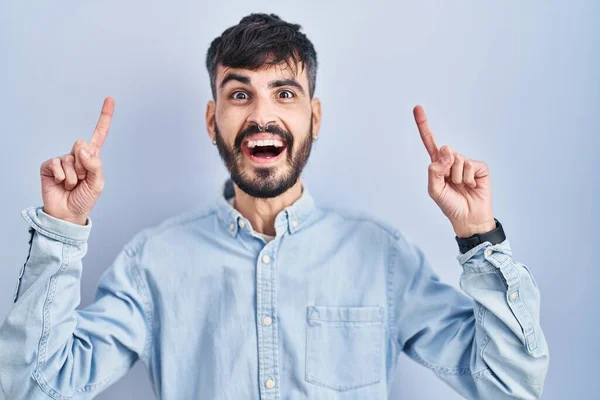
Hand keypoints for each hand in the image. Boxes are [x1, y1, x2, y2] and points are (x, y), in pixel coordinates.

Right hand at [39, 97, 114, 225]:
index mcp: (92, 158)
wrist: (68, 214)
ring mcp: (63, 160)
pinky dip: (63, 177)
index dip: (104, 117)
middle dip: (84, 166)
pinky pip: (57, 164)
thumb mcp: (97, 183)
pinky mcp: (49, 166)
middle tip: (82, 180)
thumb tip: (82, 146)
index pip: (99, 135)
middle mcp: (77, 155)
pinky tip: (62, 184)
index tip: (110, 99)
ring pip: (71, 159)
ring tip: (72, 185)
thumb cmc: (84, 199)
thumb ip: (94, 164)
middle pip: (82, 146)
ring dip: (74, 176)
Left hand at [413, 105, 494, 237]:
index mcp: (438, 164)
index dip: (424, 125)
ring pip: (457, 161)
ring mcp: (466, 163)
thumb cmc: (450, 204)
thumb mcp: (434, 190)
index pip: (429, 142)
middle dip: (446, 168)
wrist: (469, 218)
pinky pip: (470, 166)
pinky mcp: (480, 167)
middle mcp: (452, 160)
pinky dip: (469, 179)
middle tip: (451, 183)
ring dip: (457, 178)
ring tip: (462, 187)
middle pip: (445, 150)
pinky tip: (472, 186)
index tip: (417, 108)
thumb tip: (447, 152)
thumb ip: (434, 171)